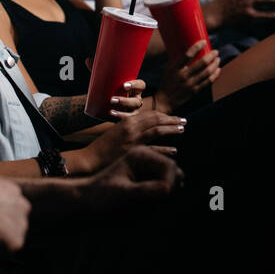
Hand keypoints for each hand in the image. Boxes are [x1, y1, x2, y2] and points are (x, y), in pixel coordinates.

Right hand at [68, 109, 185, 174]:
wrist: (90, 159)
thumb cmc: (103, 147)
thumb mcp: (117, 132)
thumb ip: (131, 128)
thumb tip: (146, 129)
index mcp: (127, 120)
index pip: (151, 114)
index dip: (165, 115)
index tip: (174, 117)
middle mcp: (131, 127)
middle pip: (157, 119)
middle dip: (172, 119)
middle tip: (184, 120)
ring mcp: (132, 139)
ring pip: (158, 130)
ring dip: (172, 129)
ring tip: (182, 130)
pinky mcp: (133, 152)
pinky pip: (154, 149)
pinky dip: (166, 149)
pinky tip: (174, 150)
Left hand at [81, 146, 183, 209]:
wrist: (86, 203)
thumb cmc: (100, 196)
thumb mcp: (121, 193)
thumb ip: (145, 190)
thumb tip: (168, 189)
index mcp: (140, 155)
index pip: (170, 166)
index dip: (170, 183)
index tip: (161, 198)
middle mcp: (148, 160)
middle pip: (174, 176)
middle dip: (167, 192)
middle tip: (148, 205)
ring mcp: (149, 172)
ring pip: (171, 186)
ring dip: (162, 199)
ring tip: (142, 206)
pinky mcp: (149, 182)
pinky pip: (164, 194)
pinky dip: (158, 203)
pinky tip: (141, 208)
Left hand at [88, 66, 145, 118]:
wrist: (105, 104)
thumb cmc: (109, 89)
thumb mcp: (105, 81)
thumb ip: (98, 71)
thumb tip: (88, 60)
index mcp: (135, 88)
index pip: (141, 85)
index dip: (135, 85)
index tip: (124, 85)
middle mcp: (136, 99)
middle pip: (136, 101)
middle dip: (125, 101)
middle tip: (112, 99)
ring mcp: (133, 110)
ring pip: (133, 112)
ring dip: (123, 112)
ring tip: (111, 110)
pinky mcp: (127, 118)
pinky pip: (128, 120)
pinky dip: (121, 118)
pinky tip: (112, 116)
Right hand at [155, 41, 219, 111]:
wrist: (165, 100)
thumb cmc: (167, 82)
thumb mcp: (169, 69)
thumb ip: (178, 60)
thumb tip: (189, 48)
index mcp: (175, 68)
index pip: (188, 55)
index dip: (197, 47)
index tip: (204, 42)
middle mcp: (183, 76)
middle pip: (202, 63)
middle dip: (211, 55)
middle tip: (215, 51)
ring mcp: (190, 84)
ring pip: (207, 72)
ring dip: (215, 64)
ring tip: (218, 59)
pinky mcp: (195, 91)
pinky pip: (208, 81)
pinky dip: (215, 75)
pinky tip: (218, 69)